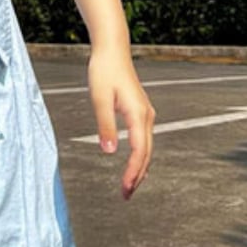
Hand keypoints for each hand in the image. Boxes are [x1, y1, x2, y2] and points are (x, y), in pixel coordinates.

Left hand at [89, 45, 154, 199]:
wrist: (112, 51)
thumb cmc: (103, 72)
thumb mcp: (99, 99)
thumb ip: (105, 125)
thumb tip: (109, 151)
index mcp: (137, 114)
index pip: (139, 150)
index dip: (133, 171)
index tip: (125, 188)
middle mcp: (146, 116)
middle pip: (146, 153)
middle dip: (137, 176)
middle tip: (125, 196)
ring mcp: (145, 114)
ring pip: (146, 148)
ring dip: (139, 169)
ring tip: (129, 187)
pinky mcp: (140, 112)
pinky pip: (144, 140)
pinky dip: (140, 157)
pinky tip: (134, 166)